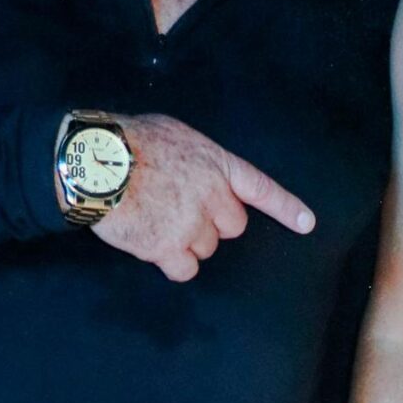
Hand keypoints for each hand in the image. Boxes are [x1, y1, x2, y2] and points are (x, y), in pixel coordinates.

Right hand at [87, 114, 313, 282]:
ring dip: (187, 241)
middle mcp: (213, 196)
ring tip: (157, 219)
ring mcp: (192, 224)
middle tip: (181, 210)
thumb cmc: (128, 141)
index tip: (306, 224)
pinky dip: (173, 262)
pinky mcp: (168, 248)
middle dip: (213, 223)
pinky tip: (153, 243)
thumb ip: (197, 158)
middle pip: (233, 227)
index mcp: (217, 164)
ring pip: (207, 249)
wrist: (96, 162)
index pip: (262, 189)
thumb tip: (196, 170)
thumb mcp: (175, 133)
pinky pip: (185, 269)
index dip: (286, 209)